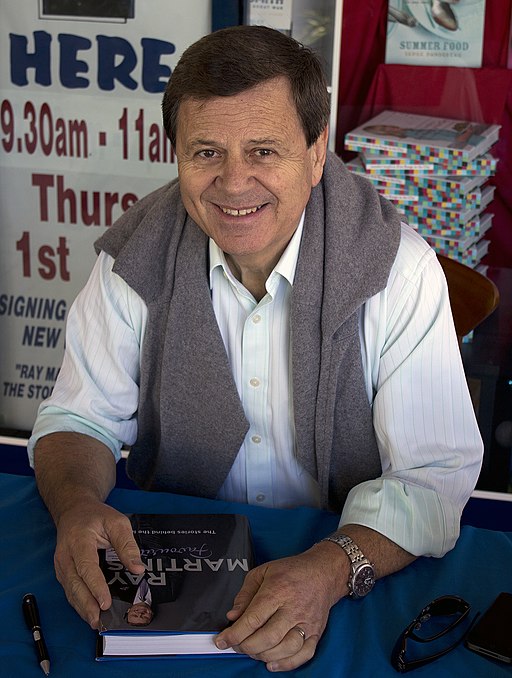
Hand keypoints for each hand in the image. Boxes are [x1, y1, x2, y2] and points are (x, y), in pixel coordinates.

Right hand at [53, 500, 144, 627]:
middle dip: (87, 604)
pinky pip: (70, 590)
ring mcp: (61, 565)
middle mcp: (65, 555)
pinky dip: (79, 603)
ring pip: (70, 590)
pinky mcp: (62, 572)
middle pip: (75, 583)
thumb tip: (138, 568)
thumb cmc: (96, 516)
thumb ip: (127, 545)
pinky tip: (89, 613)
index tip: (106, 602)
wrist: (74, 510)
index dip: (95, 586)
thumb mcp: (116, 522)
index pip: (86, 566)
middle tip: (99, 620)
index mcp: (79, 540)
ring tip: (96, 622)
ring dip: (82, 608)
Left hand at [215, 544, 346, 671]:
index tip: (222, 640)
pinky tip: (271, 662)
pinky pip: (303, 655)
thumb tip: (233, 616)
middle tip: (237, 645)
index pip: (252, 619)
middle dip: (246, 647)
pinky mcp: (316, 633)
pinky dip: (286, 664)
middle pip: (267, 638)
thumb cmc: (291, 571)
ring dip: (264, 655)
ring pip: (284, 649)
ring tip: (253, 651)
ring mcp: (306, 623)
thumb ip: (245, 594)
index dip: (234, 634)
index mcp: (277, 591)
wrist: (323, 572)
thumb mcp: (262, 572)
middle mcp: (293, 609)